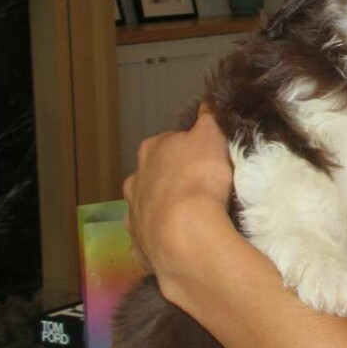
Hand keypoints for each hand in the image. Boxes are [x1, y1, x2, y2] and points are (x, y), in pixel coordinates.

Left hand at [123, 103, 234, 282]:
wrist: (186, 233)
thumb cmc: (199, 177)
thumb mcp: (212, 137)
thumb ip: (209, 119)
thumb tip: (207, 102)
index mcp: (151, 150)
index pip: (169, 142)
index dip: (188, 149)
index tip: (205, 159)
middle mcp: (135, 180)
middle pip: (154, 175)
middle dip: (171, 180)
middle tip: (199, 189)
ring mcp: (134, 214)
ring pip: (147, 206)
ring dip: (163, 209)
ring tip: (190, 219)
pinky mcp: (139, 244)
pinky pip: (150, 237)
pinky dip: (161, 237)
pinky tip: (178, 242)